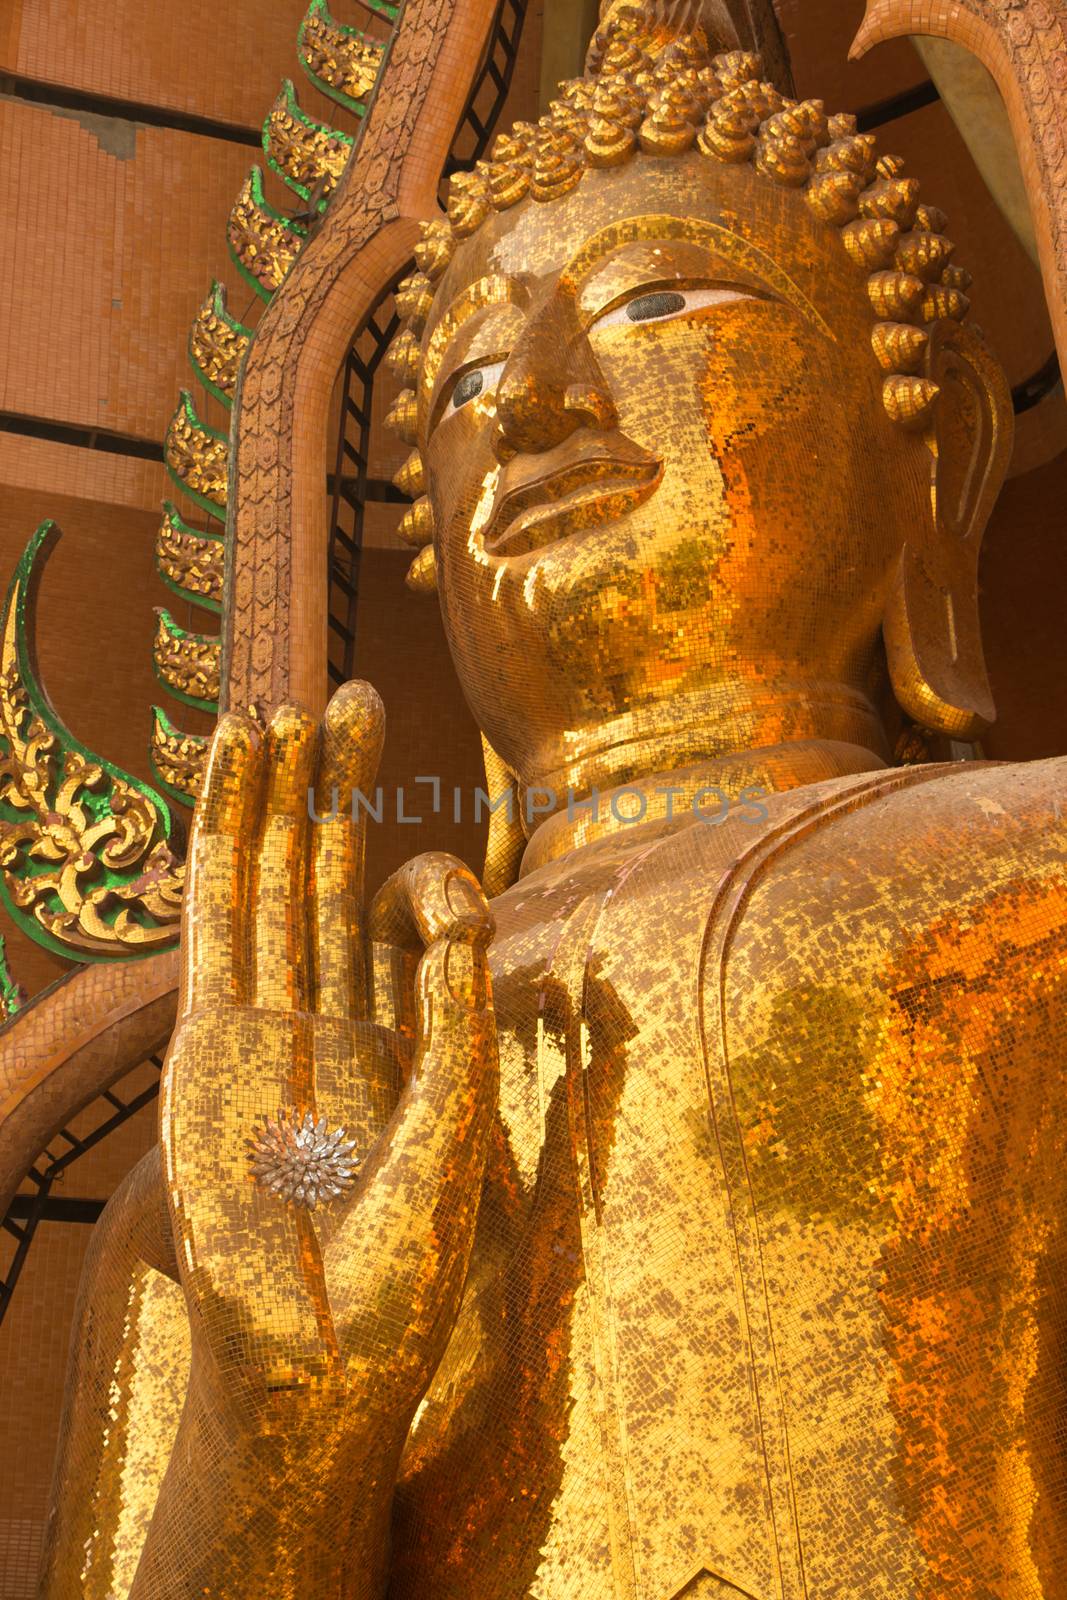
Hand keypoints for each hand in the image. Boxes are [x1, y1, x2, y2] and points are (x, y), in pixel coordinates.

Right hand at [141, 684, 496, 1595]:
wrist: (318, 1356)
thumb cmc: (402, 1268)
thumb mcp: (456, 1131)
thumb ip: (456, 1021)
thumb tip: (454, 915)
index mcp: (396, 1036)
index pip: (403, 919)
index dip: (427, 877)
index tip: (456, 894)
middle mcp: (328, 1014)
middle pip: (328, 872)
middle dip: (339, 787)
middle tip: (355, 695)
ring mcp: (263, 1019)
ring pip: (265, 878)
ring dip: (271, 793)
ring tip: (282, 704)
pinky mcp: (210, 1038)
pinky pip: (215, 916)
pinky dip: (220, 837)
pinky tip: (229, 769)